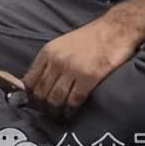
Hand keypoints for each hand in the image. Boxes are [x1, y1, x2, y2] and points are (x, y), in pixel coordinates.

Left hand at [23, 17, 139, 120]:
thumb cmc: (90, 38)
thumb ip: (49, 62)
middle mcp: (56, 61)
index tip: (33, 104)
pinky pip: (74, 100)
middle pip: (41, 92)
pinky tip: (72, 112)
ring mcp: (72, 70)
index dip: (29, 96)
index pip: (29, 81)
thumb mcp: (62, 45)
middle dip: (42, 107)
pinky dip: (71, 109)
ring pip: (55, 99)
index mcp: (47, 52)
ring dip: (56, 111)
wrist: (114, 29)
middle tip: (48, 114)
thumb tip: (37, 82)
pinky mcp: (89, 77)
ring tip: (59, 116)